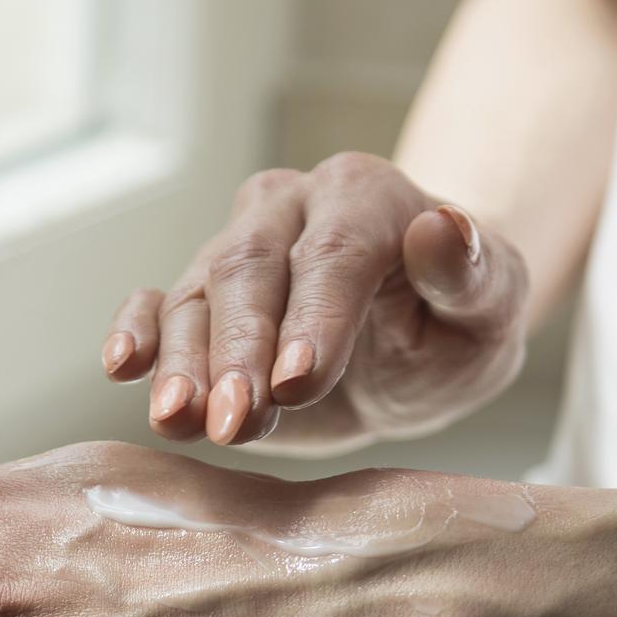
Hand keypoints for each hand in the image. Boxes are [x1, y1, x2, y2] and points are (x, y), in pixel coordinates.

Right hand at [100, 154, 529, 449]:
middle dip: (238, 350)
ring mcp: (233, 252)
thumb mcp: (492, 307)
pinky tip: (123, 367)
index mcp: (362, 196)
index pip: (332, 253)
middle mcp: (287, 209)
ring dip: (184, 364)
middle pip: (248, 270)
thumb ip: (473, 272)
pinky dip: (135, 334)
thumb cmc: (459, 323)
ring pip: (195, 298)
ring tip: (180, 420)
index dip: (313, 317)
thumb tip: (443, 229)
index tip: (298, 383)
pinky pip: (155, 307)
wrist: (417, 341)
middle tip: (236, 420)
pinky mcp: (199, 301)